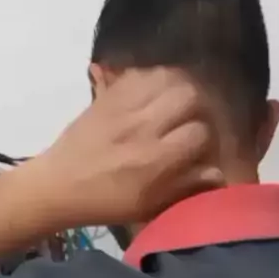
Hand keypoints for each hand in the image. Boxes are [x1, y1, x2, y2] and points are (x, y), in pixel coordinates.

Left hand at [39, 66, 223, 225]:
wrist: (59, 184)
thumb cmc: (108, 202)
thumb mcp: (149, 206)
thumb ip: (186, 187)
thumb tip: (219, 172)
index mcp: (153, 160)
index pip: (199, 133)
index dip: (208, 142)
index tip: (203, 151)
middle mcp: (142, 127)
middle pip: (190, 96)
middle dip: (201, 108)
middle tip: (196, 121)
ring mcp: (124, 105)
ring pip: (169, 77)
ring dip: (182, 88)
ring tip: (180, 105)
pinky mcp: (109, 93)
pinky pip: (143, 72)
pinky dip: (156, 80)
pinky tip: (157, 96)